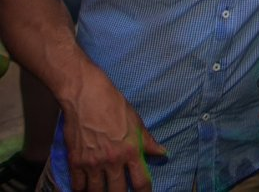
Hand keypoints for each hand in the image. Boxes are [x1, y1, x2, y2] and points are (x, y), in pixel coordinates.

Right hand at [62, 76, 165, 191]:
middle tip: (121, 191)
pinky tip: (86, 188)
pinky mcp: (75, 161)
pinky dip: (81, 190)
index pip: (140, 182)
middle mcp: (112, 160)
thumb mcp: (137, 123)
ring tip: (104, 190)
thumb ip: (148, 142)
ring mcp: (92, 163)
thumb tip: (162, 153)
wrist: (87, 96)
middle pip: (117, 191)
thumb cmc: (115, 107)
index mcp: (131, 151)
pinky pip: (77, 186)